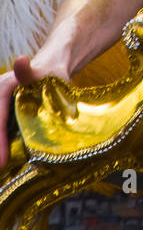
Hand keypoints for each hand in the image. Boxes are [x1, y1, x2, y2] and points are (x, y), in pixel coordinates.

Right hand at [0, 42, 71, 168]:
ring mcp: (0, 107)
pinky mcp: (4, 114)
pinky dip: (3, 142)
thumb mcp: (41, 72)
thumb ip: (27, 72)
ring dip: (0, 146)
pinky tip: (5, 160)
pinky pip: (2, 127)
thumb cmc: (49, 72)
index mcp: (2, 90)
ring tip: (3, 168)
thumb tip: (21, 60)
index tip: (2, 162)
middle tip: (2, 169)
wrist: (51, 69)